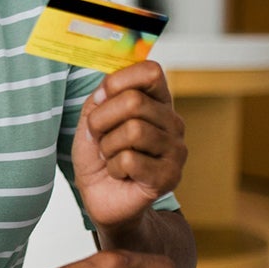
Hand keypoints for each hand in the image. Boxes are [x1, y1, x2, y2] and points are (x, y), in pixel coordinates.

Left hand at [72, 60, 186, 231]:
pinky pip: (130, 160)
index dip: (118, 81)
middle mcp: (173, 122)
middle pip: (133, 101)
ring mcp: (176, 150)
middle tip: (100, 137)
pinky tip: (120, 173)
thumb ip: (101, 97)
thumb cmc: (100, 155)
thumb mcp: (92, 119)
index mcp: (158, 101)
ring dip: (108, 146)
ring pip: (133, 131)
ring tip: (111, 156)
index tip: (101, 99)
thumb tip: (107, 88)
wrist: (102, 196)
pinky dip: (114, 167)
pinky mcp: (170, 176)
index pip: (151, 71)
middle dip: (102, 120)